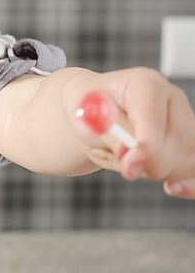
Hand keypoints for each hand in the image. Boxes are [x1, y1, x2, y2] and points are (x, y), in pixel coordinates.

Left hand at [69, 67, 194, 197]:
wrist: (93, 112)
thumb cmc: (88, 112)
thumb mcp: (87, 121)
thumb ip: (111, 138)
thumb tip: (130, 160)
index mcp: (144, 84)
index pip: (155, 121)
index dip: (145, 149)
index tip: (129, 169)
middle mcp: (171, 97)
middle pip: (178, 144)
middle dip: (148, 164)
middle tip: (120, 163)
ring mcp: (185, 117)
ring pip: (187, 159)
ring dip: (154, 171)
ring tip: (127, 159)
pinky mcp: (190, 137)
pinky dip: (184, 182)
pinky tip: (172, 187)